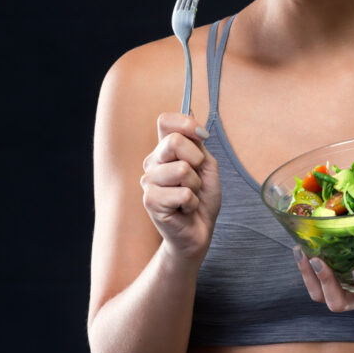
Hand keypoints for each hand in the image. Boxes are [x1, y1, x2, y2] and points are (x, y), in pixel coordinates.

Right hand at [140, 113, 220, 262]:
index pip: (165, 121)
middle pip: (174, 141)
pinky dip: (192, 202)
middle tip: (196, 179)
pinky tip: (185, 208)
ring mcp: (148, 181)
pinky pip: (183, 193)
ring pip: (182, 169)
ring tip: (189, 196)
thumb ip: (198, 144)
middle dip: (197, 160)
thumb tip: (194, 122)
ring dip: (195, 186)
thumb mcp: (206, 165)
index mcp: (164, 150)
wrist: (199, 231)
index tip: (202, 137)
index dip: (186, 123)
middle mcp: (152, 162)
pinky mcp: (150, 200)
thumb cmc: (202, 198)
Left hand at [293, 210, 353, 316]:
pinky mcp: (334, 285)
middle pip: (337, 304)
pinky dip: (303, 269)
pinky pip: (313, 286)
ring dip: (309, 277)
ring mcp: (346, 293)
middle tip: (319, 259)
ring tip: (304, 252)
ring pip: (320, 297)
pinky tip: (300, 247)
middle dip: (326, 283)